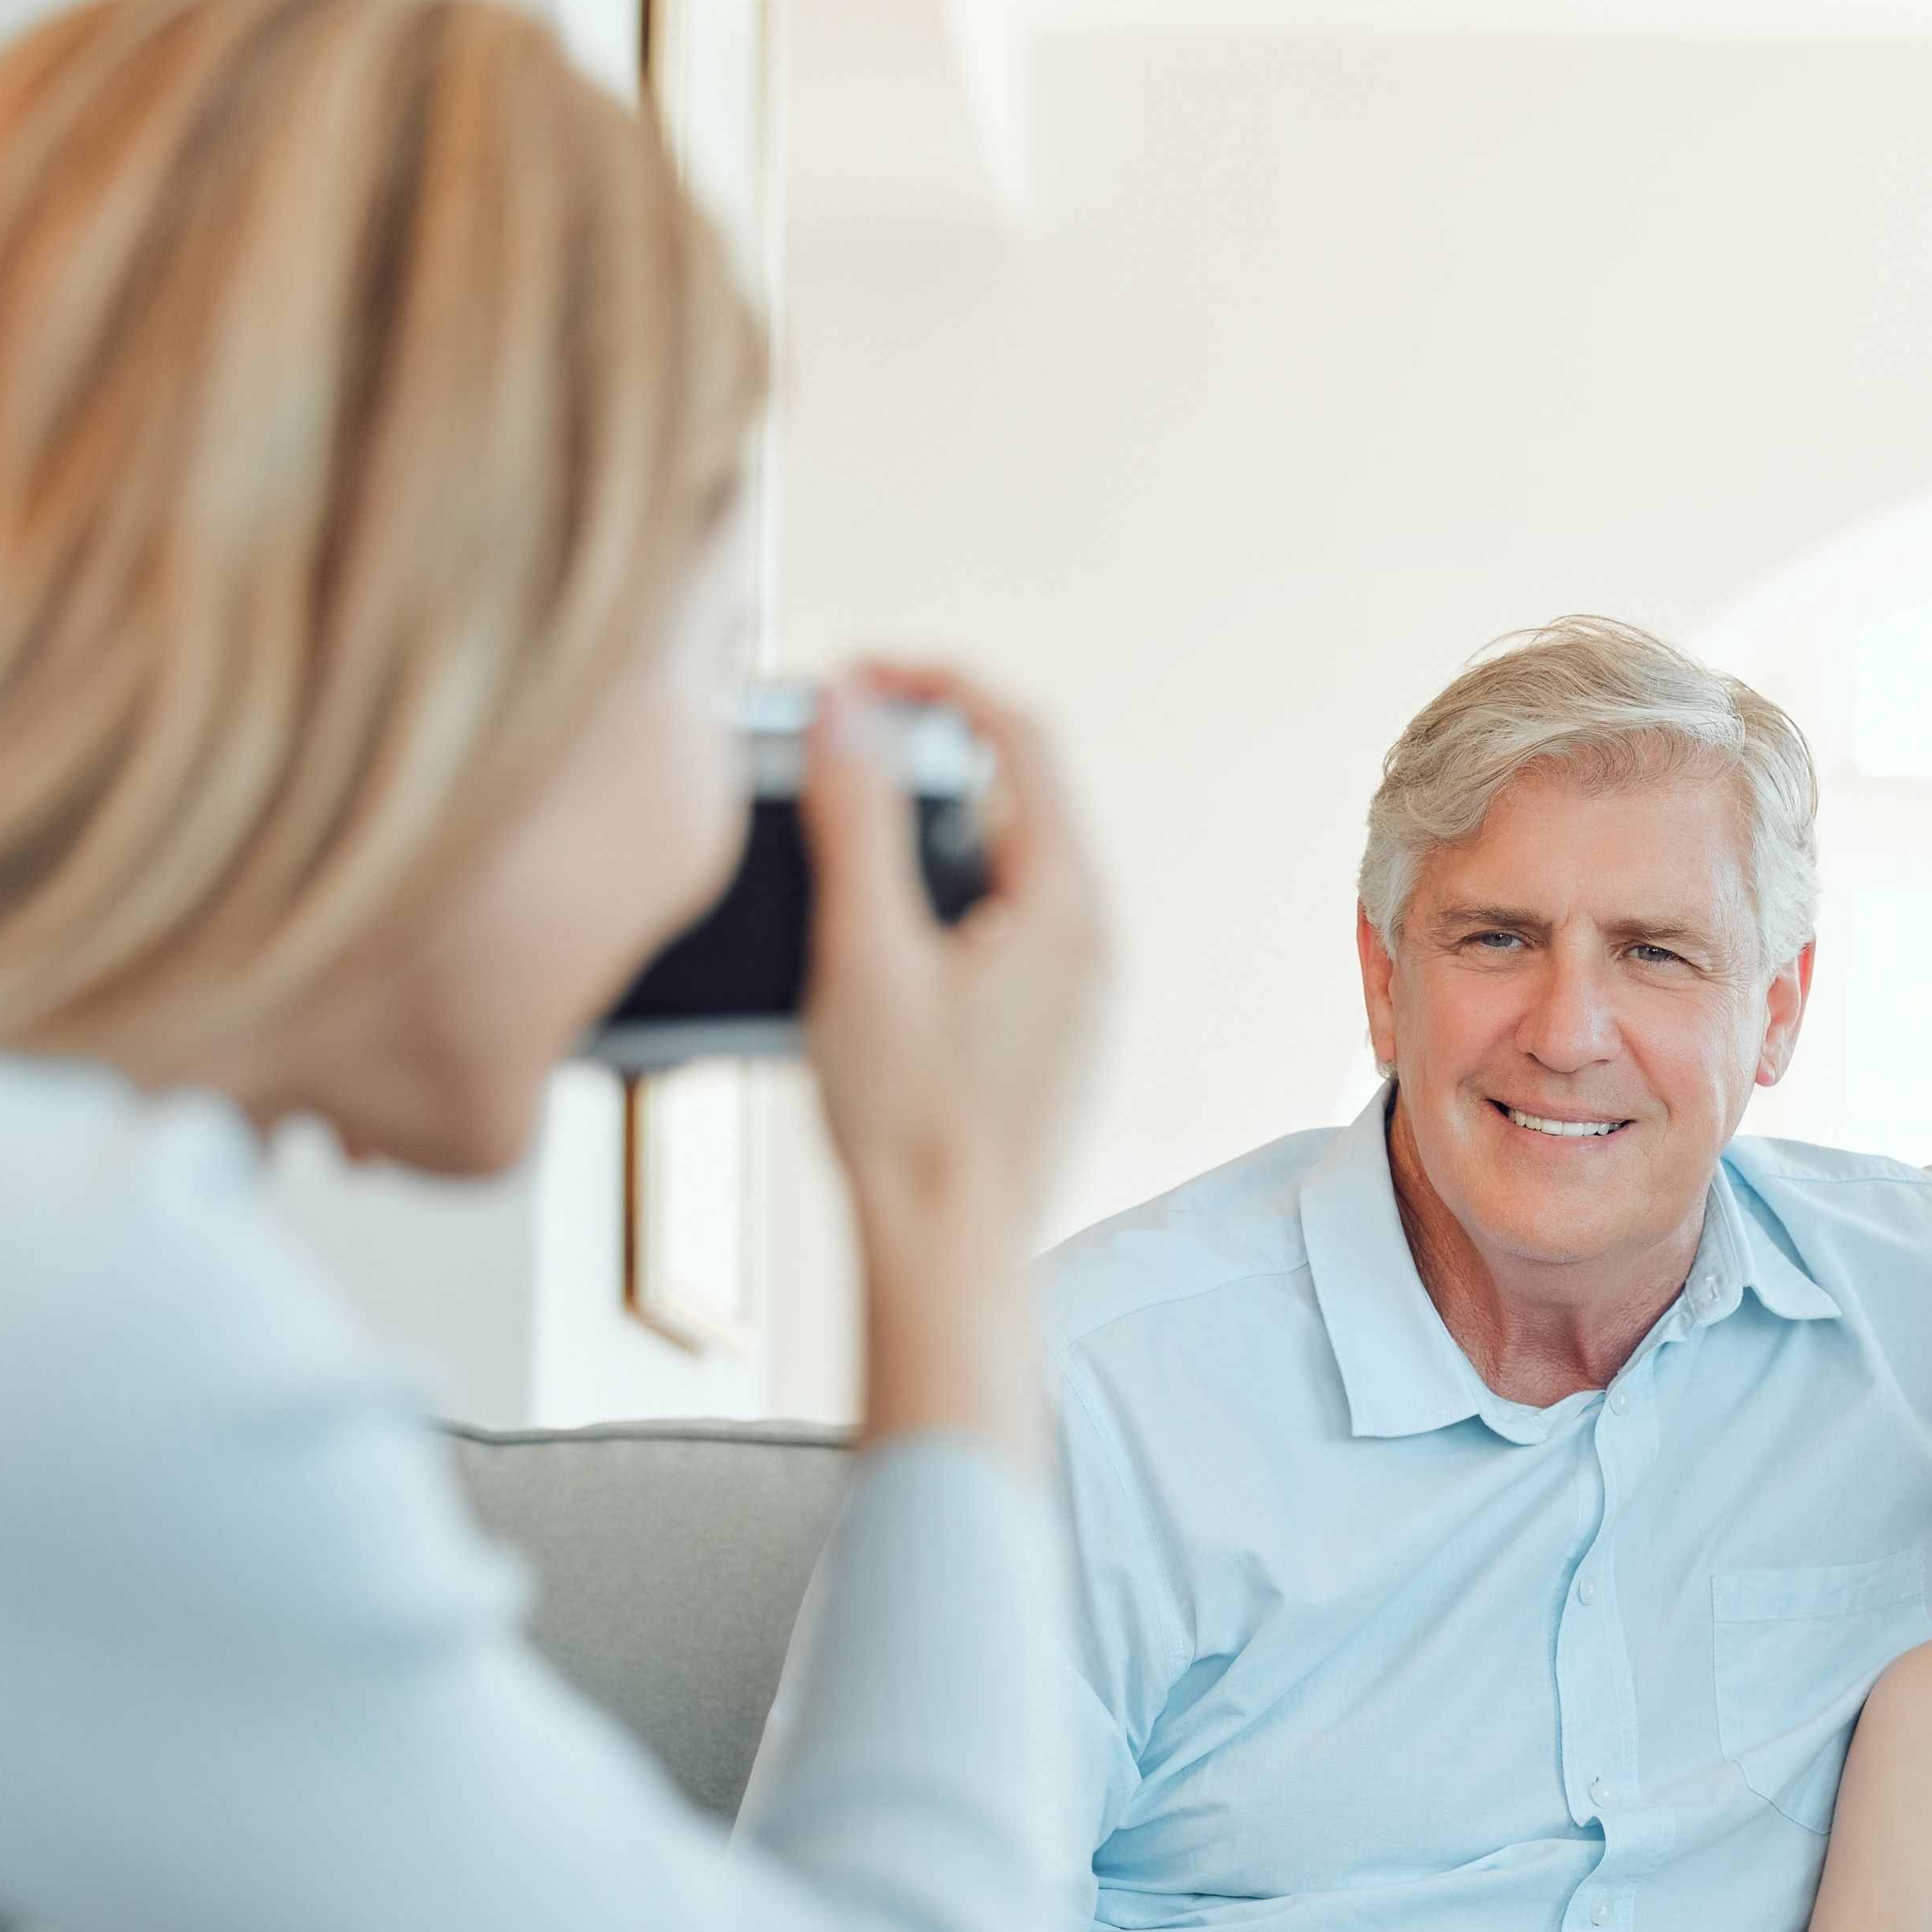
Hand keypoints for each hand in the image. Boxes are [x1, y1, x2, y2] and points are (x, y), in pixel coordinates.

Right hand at [801, 661, 1106, 1453]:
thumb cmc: (910, 1123)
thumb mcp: (864, 950)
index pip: (1018, 737)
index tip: (859, 675)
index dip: (936, 685)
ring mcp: (1076, 988)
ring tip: (842, 817)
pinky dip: (941, 890)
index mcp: (1065, 903)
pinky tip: (873, 920)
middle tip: (840, 735)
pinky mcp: (1049, 1030)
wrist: (949, 1255)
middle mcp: (1091, 937)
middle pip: (1017, 793)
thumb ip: (856, 819)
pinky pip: (1003, 922)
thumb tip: (847, 709)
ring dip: (928, 823)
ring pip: (1007, 861)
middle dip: (927, 748)